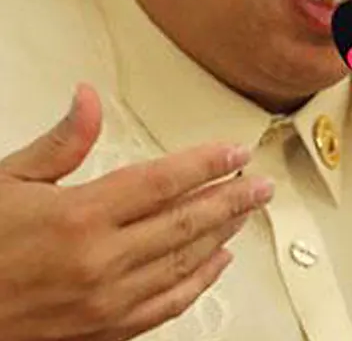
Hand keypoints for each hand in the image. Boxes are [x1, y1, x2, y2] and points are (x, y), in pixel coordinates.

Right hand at [0, 83, 274, 340]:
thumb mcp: (8, 181)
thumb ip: (61, 142)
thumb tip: (88, 98)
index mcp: (79, 217)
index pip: (164, 182)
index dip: (207, 164)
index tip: (235, 153)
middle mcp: (99, 262)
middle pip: (186, 222)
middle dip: (232, 199)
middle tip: (261, 185)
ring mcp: (105, 301)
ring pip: (185, 262)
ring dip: (222, 234)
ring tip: (246, 212)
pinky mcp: (104, 331)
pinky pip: (168, 305)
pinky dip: (200, 282)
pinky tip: (218, 263)